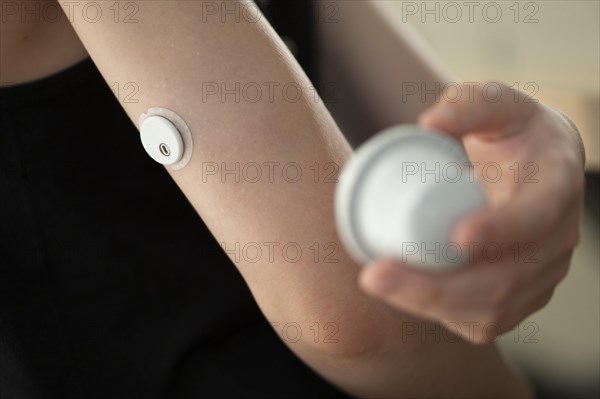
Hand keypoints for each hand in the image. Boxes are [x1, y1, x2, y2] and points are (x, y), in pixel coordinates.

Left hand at [358, 82, 585, 343]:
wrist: (529, 166)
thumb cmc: (510, 131)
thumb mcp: (496, 103)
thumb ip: (468, 104)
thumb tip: (430, 125)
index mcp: (556, 184)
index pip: (538, 215)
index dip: (503, 229)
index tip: (456, 236)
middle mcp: (557, 238)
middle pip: (505, 280)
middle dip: (437, 287)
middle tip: (376, 275)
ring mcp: (540, 273)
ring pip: (492, 310)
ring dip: (429, 305)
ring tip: (377, 282)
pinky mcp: (519, 296)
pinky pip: (484, 321)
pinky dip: (440, 314)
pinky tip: (403, 295)